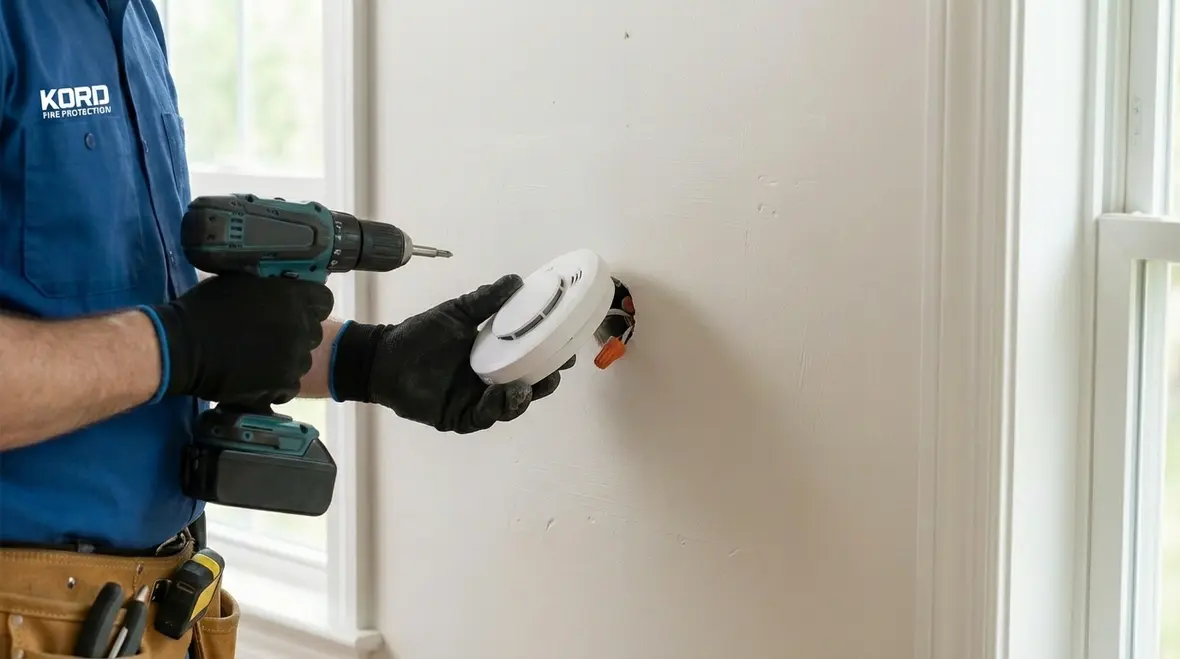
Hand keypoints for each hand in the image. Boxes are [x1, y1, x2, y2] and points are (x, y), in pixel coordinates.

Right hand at [141, 274, 333, 404]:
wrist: (182, 347)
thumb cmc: (204, 307)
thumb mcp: (239, 281)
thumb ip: (268, 286)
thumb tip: (278, 287)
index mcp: (292, 297)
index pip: (323, 300)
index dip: (311, 304)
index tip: (295, 308)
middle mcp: (300, 327)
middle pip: (313, 331)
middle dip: (297, 332)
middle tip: (268, 335)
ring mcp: (294, 359)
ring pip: (302, 360)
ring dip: (286, 359)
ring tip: (258, 358)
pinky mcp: (282, 385)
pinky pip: (290, 384)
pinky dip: (276, 383)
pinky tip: (256, 377)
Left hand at [330, 274, 573, 432]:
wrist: (384, 356)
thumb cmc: (421, 334)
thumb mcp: (459, 313)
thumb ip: (487, 300)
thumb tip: (517, 280)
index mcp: (496, 358)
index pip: (532, 361)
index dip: (552, 358)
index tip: (567, 349)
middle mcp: (492, 382)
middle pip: (529, 388)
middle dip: (545, 382)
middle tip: (554, 371)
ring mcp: (477, 401)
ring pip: (510, 407)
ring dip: (523, 398)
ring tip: (526, 387)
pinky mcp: (460, 417)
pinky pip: (484, 417)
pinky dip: (495, 407)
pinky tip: (501, 394)